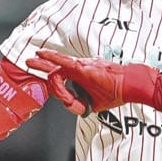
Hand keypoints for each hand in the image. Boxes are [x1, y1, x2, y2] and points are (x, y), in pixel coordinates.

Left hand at [26, 49, 158, 114]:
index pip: (63, 83)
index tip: (68, 102)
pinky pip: (64, 63)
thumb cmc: (118, 91)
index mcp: (83, 78)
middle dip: (41, 66)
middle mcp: (80, 70)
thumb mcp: (96, 103)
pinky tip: (42, 53)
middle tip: (29, 62)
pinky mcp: (83, 68)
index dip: (61, 94)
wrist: (132, 83)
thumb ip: (83, 103)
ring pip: (57, 67)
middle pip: (56, 68)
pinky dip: (52, 58)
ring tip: (30, 61)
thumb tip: (76, 107)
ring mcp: (82, 68)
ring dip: (43, 66)